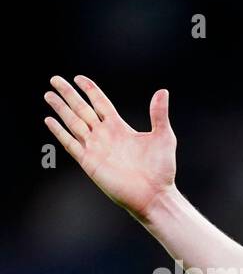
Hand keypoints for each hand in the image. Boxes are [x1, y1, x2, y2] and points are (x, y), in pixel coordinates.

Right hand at [44, 75, 176, 220]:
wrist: (154, 195)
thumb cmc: (161, 169)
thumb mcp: (163, 137)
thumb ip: (159, 114)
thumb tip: (163, 91)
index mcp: (120, 127)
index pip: (101, 103)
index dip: (90, 90)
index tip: (78, 78)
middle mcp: (105, 135)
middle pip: (82, 109)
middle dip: (68, 94)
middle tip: (55, 79)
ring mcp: (95, 148)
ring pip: (73, 122)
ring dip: (60, 109)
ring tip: (48, 95)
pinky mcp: (89, 161)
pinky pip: (70, 143)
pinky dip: (60, 132)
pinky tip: (49, 120)